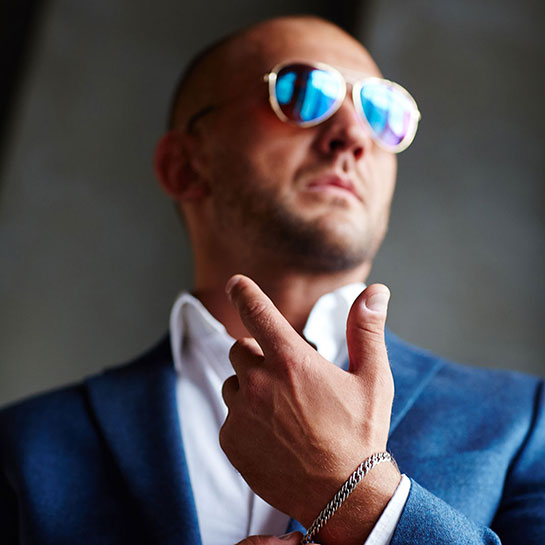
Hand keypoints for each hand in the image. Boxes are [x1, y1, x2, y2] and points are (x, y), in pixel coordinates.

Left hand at [220, 275, 399, 543]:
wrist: (343, 495)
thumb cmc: (360, 434)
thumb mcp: (373, 379)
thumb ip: (367, 331)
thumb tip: (376, 291)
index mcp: (291, 361)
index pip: (257, 313)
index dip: (245, 293)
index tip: (236, 282)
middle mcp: (259, 383)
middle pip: (240, 350)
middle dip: (257, 355)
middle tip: (285, 378)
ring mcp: (242, 413)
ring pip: (233, 383)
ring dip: (250, 387)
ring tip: (281, 410)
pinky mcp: (231, 440)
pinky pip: (230, 416)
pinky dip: (245, 418)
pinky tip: (273, 435)